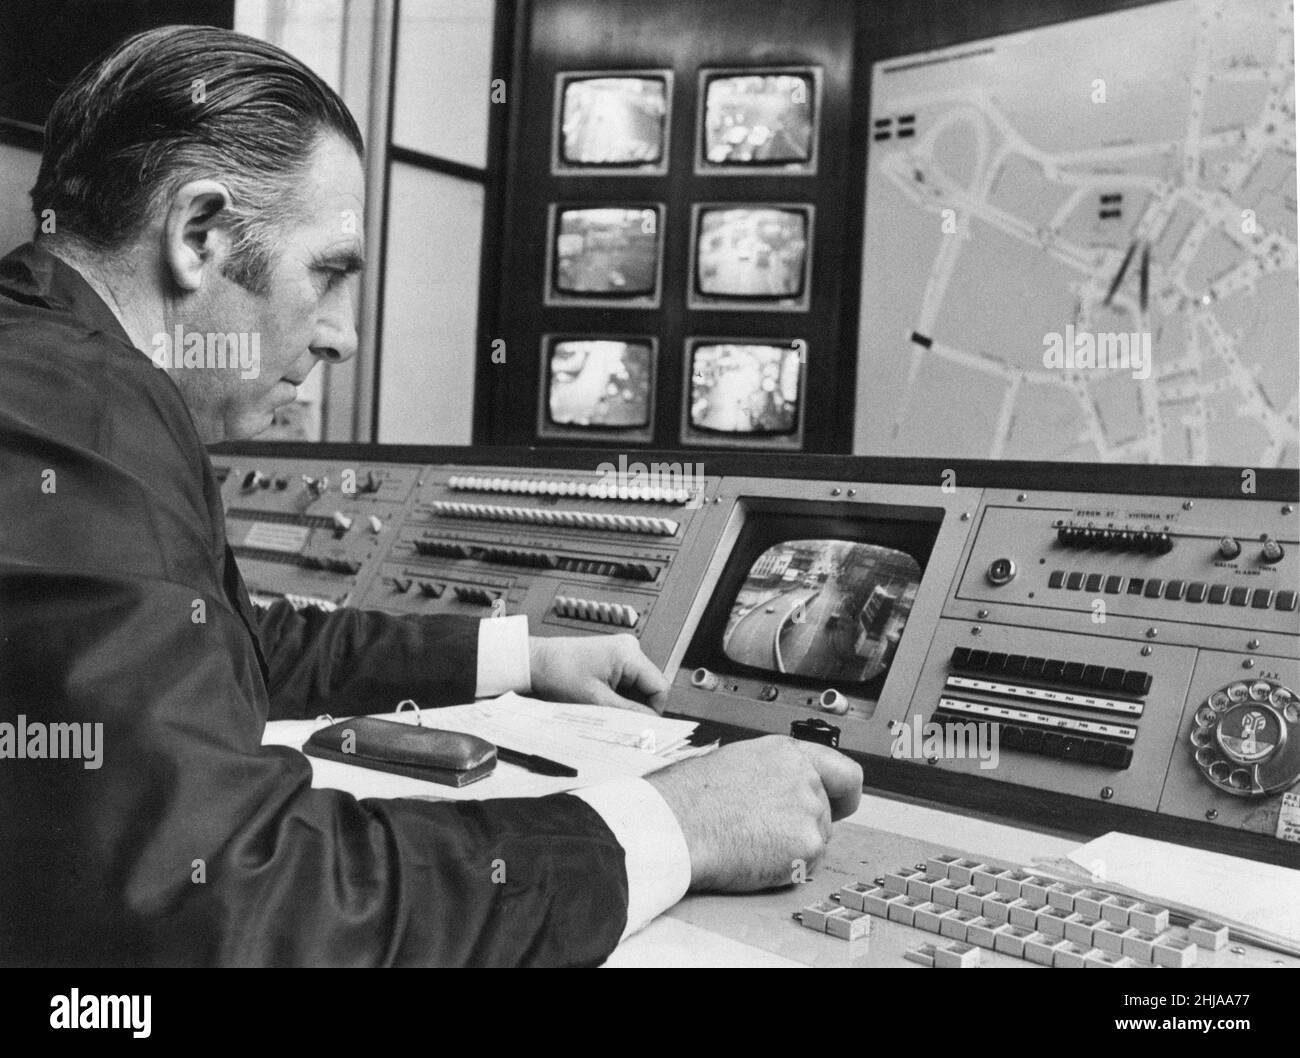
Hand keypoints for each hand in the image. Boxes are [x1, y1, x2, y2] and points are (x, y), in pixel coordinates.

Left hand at [528, 633, 668, 713]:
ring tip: (604, 710)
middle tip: (619, 723)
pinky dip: (618, 696)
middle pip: (650, 687)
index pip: (660, 687)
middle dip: (638, 708)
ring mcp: (621, 653)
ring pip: (638, 687)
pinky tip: (602, 702)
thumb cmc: (558, 673)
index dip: (654, 711)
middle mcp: (630, 649)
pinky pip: (627, 683)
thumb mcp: (596, 700)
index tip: (641, 728)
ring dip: (627, 703)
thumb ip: (628, 713)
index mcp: (629, 653)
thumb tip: (651, 726)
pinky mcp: (612, 659)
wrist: (534, 662)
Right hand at [647, 735, 862, 891]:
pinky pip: (807, 865)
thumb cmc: (691, 796)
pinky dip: (786, 868)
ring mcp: (810, 811)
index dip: (844, 794)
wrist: (678, 823)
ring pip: (816, 840)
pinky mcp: (807, 846)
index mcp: (788, 753)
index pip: (845, 773)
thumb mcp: (737, 762)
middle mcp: (805, 777)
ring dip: (792, 847)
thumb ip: (773, 773)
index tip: (842, 805)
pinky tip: (755, 856)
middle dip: (802, 825)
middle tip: (765, 831)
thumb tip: (781, 791)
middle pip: (827, 813)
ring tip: (751, 841)